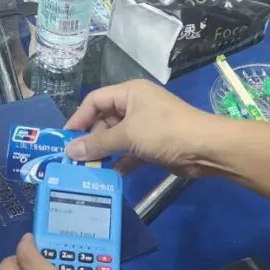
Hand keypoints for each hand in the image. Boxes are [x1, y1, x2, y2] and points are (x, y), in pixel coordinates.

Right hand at [64, 80, 216, 175]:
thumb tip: (69, 151)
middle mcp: (136, 106)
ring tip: (88, 170)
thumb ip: (97, 144)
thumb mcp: (127, 135)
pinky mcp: (153, 146)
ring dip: (104, 153)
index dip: (79, 118)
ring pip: (117, 139)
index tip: (64, 140)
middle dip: (91, 140)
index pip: (95, 101)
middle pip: (104, 121)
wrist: (204, 148)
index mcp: (130, 93)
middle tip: (76, 160)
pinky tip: (110, 176)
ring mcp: (145, 127)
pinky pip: (130, 153)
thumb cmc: (164, 132)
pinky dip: (121, 163)